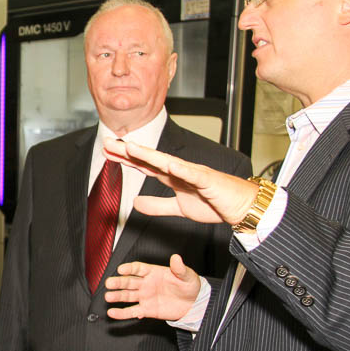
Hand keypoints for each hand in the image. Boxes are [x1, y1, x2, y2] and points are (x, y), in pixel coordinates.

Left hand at [103, 137, 256, 224]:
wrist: (241, 207)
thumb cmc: (214, 203)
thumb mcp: (179, 208)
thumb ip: (158, 205)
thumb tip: (136, 203)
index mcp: (173, 176)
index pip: (144, 165)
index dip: (126, 159)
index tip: (108, 152)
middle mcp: (180, 171)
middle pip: (150, 159)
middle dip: (129, 151)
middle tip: (108, 143)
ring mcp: (194, 173)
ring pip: (168, 162)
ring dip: (149, 155)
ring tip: (131, 148)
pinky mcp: (208, 181)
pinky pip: (194, 175)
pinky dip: (181, 169)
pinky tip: (168, 163)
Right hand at [104, 255, 201, 320]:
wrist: (193, 304)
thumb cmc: (189, 286)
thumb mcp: (187, 276)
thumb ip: (180, 268)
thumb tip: (176, 258)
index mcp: (154, 272)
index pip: (138, 268)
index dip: (130, 268)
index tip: (121, 269)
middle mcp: (146, 284)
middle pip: (129, 281)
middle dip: (118, 282)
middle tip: (109, 283)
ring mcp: (145, 297)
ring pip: (127, 295)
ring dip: (117, 296)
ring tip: (108, 297)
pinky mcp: (146, 310)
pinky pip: (132, 311)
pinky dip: (122, 313)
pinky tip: (112, 313)